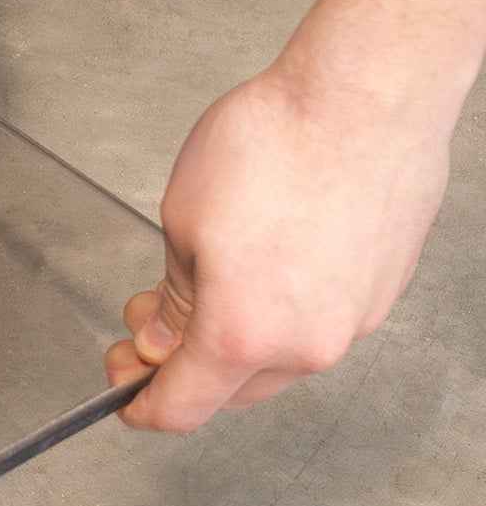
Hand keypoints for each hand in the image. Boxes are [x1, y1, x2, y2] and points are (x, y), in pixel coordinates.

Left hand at [105, 61, 451, 431]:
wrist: (366, 99)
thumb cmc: (274, 145)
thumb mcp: (182, 221)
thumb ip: (171, 297)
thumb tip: (162, 337)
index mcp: (244, 334)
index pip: (182, 407)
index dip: (141, 406)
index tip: (123, 394)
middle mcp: (308, 344)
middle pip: (231, 389)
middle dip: (181, 364)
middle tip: (144, 323)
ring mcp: (354, 321)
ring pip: (277, 357)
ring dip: (231, 336)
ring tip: (197, 282)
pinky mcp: (382, 292)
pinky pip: (317, 323)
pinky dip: (278, 311)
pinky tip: (259, 266)